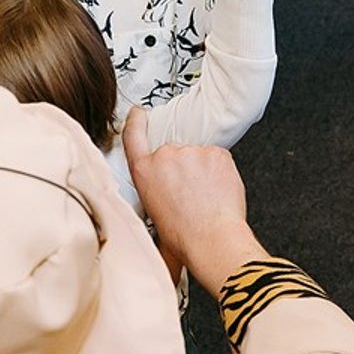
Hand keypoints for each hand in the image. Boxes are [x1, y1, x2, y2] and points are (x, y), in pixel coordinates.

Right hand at [122, 106, 261, 297]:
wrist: (212, 240)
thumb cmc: (183, 236)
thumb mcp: (153, 213)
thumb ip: (155, 190)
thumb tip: (164, 193)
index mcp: (145, 171)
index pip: (133, 135)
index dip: (136, 121)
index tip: (139, 113)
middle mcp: (166, 156)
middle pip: (175, 153)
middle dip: (183, 169)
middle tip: (191, 194)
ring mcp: (193, 152)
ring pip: (199, 157)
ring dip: (203, 171)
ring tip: (206, 198)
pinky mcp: (217, 153)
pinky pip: (218, 158)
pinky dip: (220, 172)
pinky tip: (218, 192)